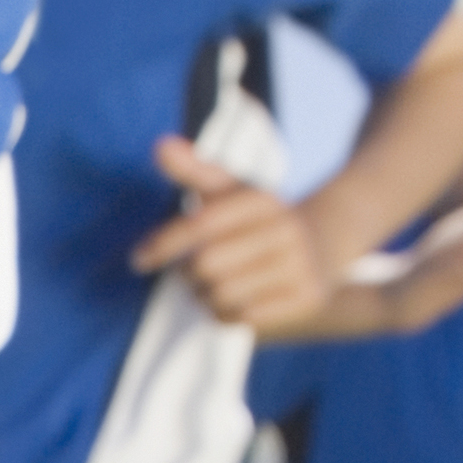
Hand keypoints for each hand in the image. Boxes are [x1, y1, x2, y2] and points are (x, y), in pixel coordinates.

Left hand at [132, 138, 332, 330]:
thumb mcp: (229, 191)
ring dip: (204, 296)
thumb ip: (194, 170)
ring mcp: (300, 264)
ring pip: (221, 294)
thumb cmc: (255, 221)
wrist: (322, 245)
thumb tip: (160, 145)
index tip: (140, 258)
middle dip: (187, 273)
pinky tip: (234, 299)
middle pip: (206, 264)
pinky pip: (242, 316)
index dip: (165, 243)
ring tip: (213, 285)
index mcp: (263, 199)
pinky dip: (226, 313)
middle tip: (190, 272)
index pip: (201, 223)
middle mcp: (286, 228)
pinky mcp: (307, 297)